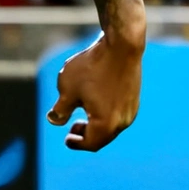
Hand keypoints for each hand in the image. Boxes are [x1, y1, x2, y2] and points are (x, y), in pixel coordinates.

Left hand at [47, 27, 143, 151]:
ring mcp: (132, 109)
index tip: (67, 138)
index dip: (76, 143)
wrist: (121, 45)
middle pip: (103, 138)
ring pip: (112, 127)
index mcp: (106, 123)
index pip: (90, 143)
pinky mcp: (134, 98)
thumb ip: (61, 110)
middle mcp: (123, 120)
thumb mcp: (67, 90)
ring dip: (96, 127)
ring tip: (82, 117)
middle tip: (73, 129)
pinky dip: (106, 117)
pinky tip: (94, 104)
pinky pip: (118, 115)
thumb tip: (54, 120)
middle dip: (86, 136)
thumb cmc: (92, 68)